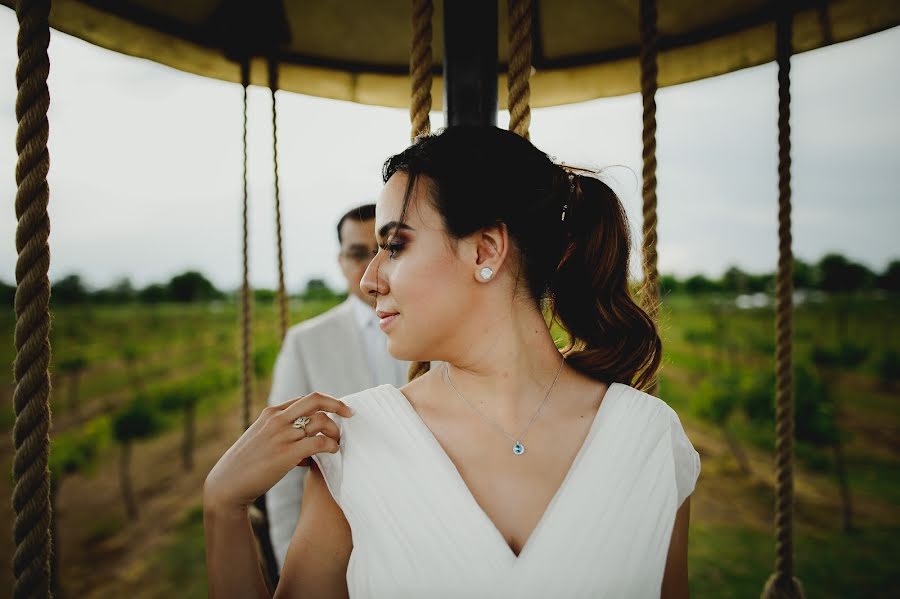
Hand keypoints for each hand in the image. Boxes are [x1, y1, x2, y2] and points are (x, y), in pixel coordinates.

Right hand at [204, 392, 353, 512]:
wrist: (228, 484)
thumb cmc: (248, 465)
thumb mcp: (262, 440)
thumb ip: (284, 436)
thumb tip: (310, 447)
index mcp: (271, 413)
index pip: (306, 399)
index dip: (326, 402)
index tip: (339, 410)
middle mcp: (277, 420)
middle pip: (316, 400)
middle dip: (338, 404)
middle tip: (351, 414)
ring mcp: (282, 435)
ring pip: (321, 421)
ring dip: (335, 431)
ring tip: (337, 443)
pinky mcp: (286, 454)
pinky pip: (319, 443)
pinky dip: (331, 446)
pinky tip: (332, 453)